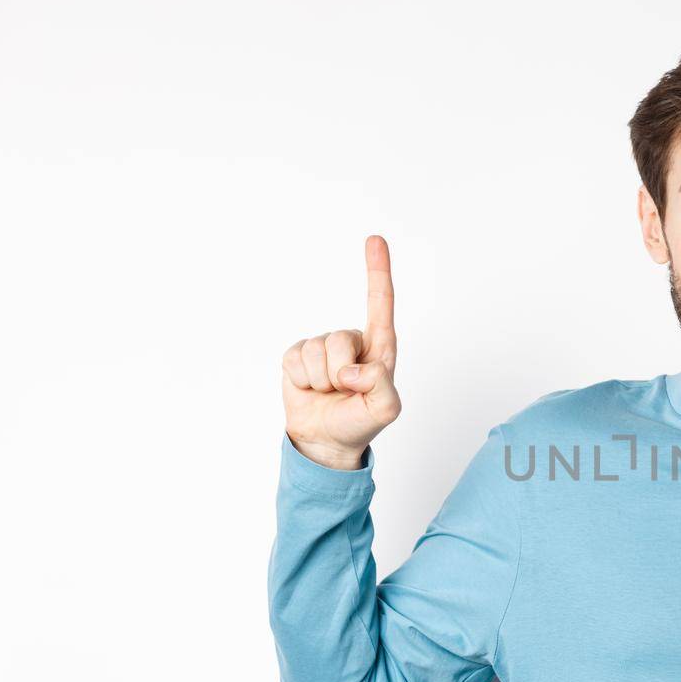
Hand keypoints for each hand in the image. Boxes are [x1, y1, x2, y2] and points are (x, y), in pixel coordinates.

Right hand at [280, 235, 401, 468]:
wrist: (326, 441)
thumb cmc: (360, 423)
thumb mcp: (385, 409)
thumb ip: (382, 387)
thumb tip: (353, 369)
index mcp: (379, 348)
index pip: (380, 304)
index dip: (378, 271)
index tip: (375, 240)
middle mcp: (352, 342)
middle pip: (340, 339)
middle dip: (339, 373)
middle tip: (344, 392)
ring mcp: (324, 347)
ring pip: (316, 351)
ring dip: (320, 380)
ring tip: (328, 393)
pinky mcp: (298, 356)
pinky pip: (295, 359)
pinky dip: (301, 380)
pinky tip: (309, 389)